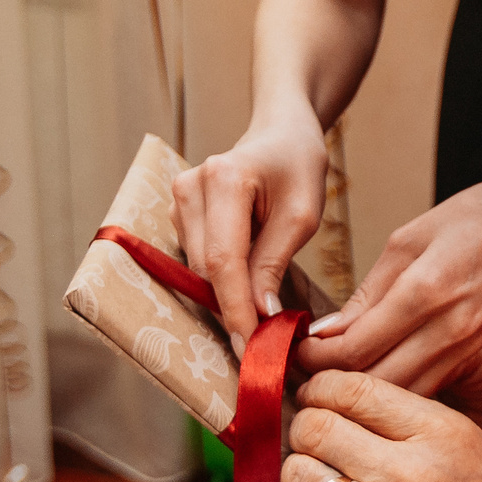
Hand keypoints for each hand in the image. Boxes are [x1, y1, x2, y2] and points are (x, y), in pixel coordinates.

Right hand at [174, 116, 328, 342]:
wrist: (280, 133)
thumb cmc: (298, 166)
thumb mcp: (302, 215)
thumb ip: (274, 263)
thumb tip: (258, 314)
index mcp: (225, 179)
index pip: (222, 260)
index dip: (234, 309)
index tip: (251, 348)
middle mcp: (190, 187)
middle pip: (206, 269)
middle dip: (234, 307)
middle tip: (268, 342)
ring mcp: (179, 199)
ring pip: (198, 268)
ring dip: (229, 292)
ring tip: (265, 304)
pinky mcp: (179, 212)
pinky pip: (196, 258)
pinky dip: (222, 276)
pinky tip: (247, 277)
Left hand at [275, 371, 481, 481]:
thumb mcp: (473, 450)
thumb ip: (413, 422)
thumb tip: (343, 401)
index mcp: (441, 432)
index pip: (352, 387)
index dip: (321, 391)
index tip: (318, 403)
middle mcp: (409, 471)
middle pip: (315, 425)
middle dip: (305, 432)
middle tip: (314, 448)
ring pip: (297, 474)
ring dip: (299, 480)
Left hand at [301, 173, 481, 391]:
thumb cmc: (480, 216)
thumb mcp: (411, 236)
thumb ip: (370, 290)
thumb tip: (328, 331)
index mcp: (426, 290)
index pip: (355, 348)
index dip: (314, 357)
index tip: (291, 348)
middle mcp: (448, 329)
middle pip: (374, 382)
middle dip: (330, 383)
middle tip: (299, 372)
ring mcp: (464, 347)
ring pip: (400, 395)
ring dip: (360, 393)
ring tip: (328, 378)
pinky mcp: (472, 354)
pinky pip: (424, 387)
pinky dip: (392, 390)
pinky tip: (370, 377)